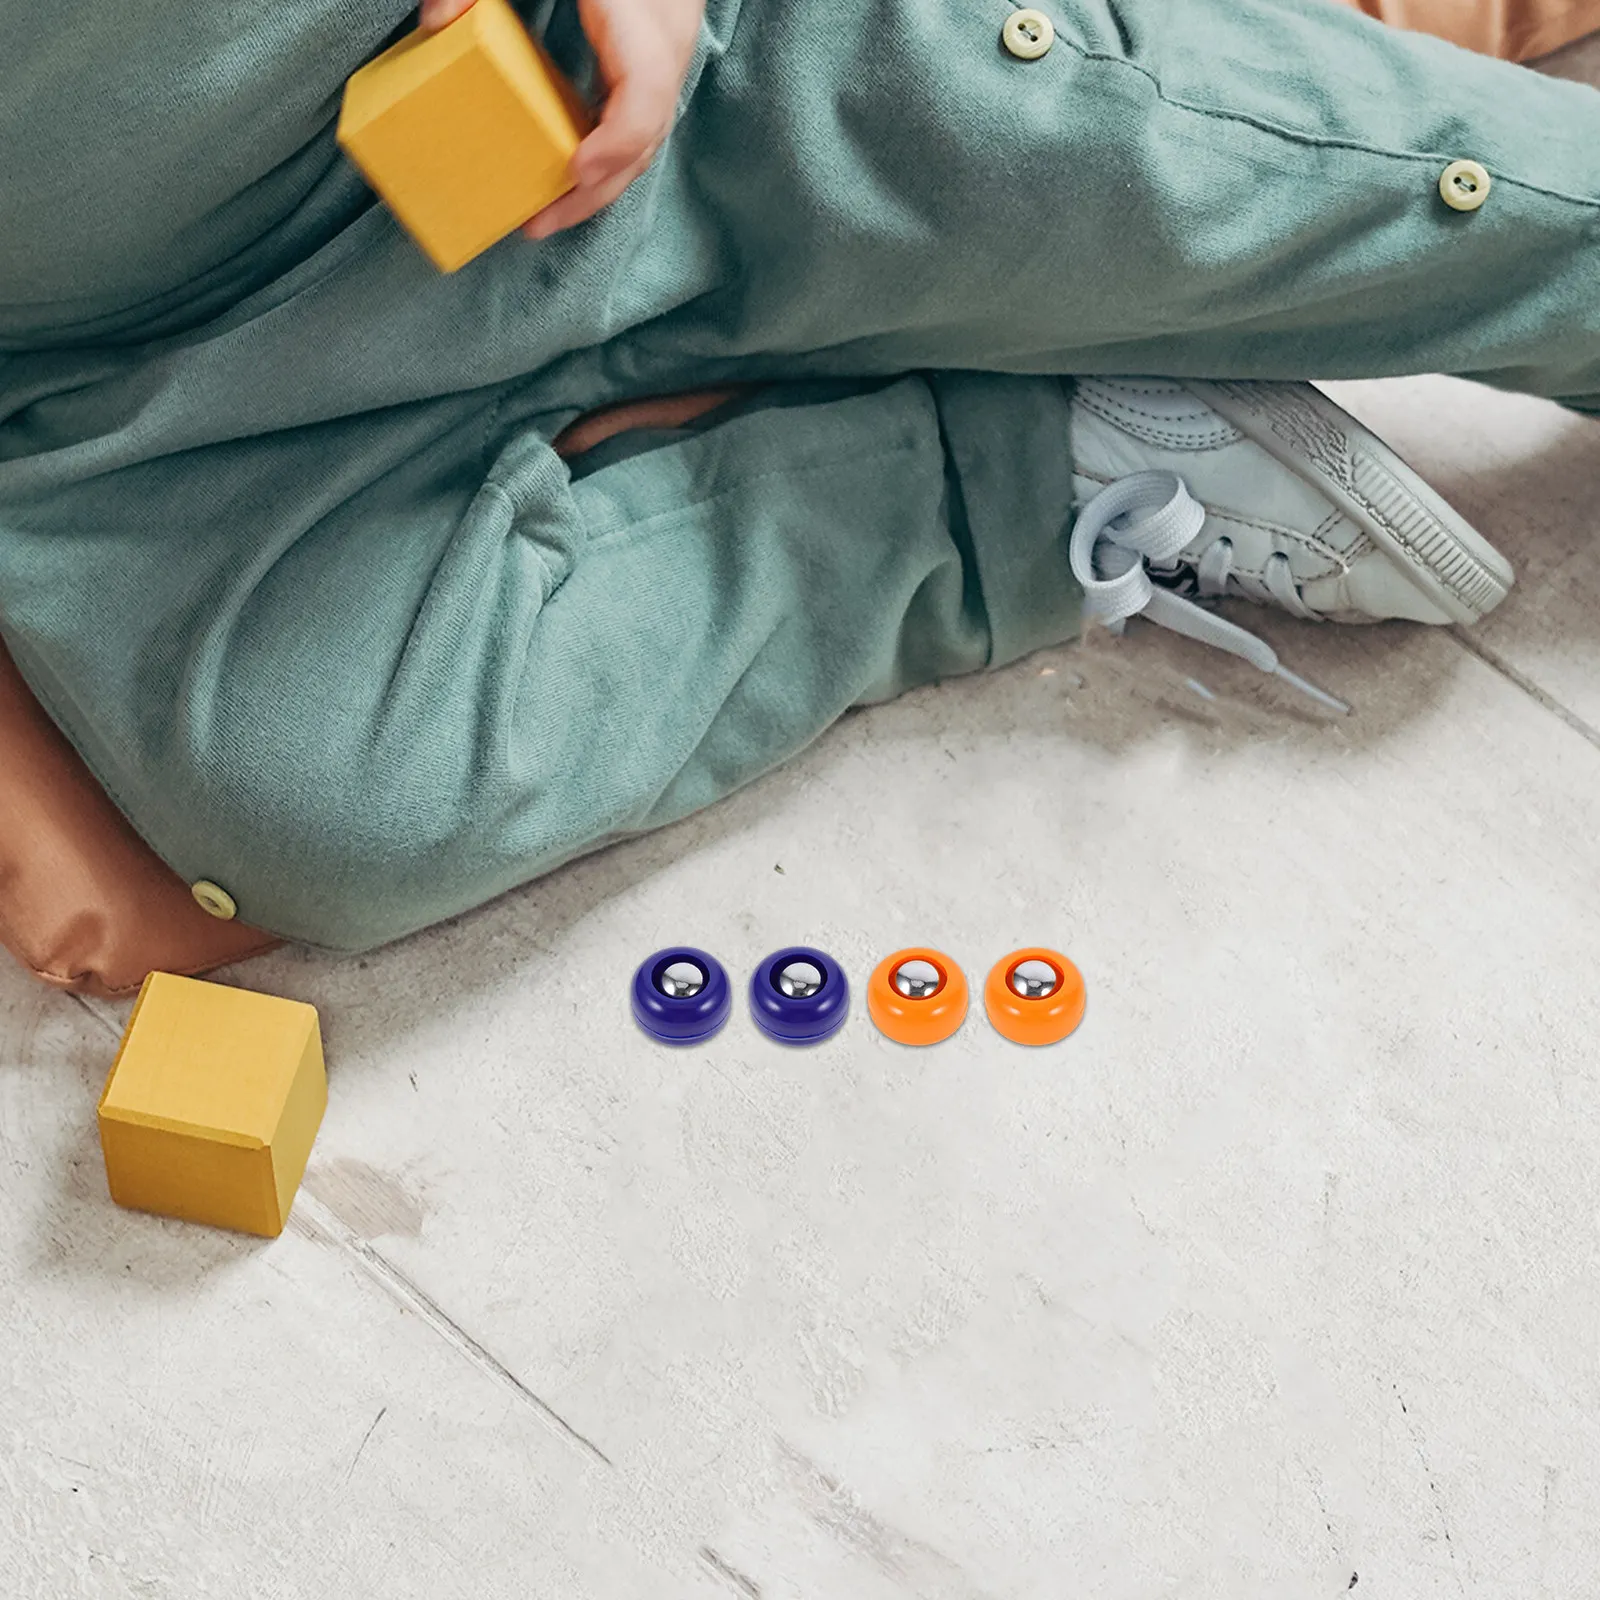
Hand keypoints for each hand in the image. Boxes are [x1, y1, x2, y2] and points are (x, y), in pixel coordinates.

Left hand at [419, 0, 704, 237]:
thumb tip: (435, 24)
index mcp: (640, 11)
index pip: (647, 91)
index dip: (617, 141)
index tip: (575, 171)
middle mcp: (666, 36)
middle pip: (646, 134)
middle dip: (596, 190)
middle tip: (538, 224)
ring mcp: (667, 48)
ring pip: (646, 136)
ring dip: (599, 184)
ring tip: (545, 216)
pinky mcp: (653, 52)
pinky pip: (637, 117)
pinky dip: (605, 153)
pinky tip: (564, 174)